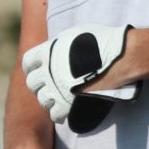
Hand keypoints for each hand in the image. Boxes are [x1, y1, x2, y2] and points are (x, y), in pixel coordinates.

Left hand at [20, 23, 136, 123]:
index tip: (36, 69)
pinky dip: (58, 113)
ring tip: (57, 97)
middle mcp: (49, 71)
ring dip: (48, 99)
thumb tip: (55, 48)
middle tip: (49, 85)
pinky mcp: (69, 104)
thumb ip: (60, 44)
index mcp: (48, 52)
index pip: (28, 62)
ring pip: (42, 100)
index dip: (32, 66)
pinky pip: (55, 114)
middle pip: (32, 83)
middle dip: (39, 84)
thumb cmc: (103, 42)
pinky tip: (64, 110)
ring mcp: (58, 89)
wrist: (120, 58)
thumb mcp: (75, 34)